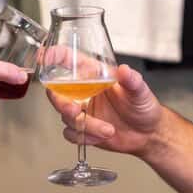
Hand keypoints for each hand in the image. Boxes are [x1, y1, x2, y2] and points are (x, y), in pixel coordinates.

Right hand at [47, 63, 162, 157]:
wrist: (148, 134)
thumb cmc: (144, 107)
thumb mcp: (140, 91)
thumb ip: (132, 81)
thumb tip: (125, 71)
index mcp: (93, 74)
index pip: (68, 58)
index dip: (54, 55)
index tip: (45, 57)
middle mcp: (83, 90)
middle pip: (56, 92)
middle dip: (62, 103)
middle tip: (75, 111)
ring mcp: (81, 109)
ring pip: (65, 117)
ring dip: (85, 126)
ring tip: (107, 129)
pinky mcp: (82, 128)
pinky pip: (71, 133)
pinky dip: (85, 137)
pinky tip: (102, 135)